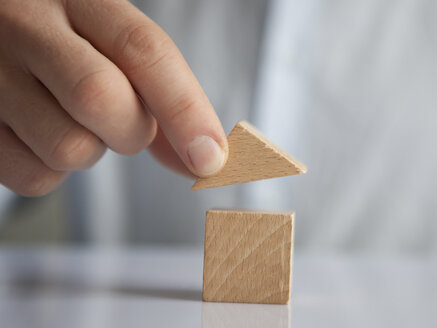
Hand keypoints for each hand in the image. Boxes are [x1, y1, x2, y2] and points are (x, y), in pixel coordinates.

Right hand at [0, 0, 227, 195]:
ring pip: (69, 148)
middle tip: (123, 126)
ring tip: (73, 122)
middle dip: (131, 131)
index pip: (144, 51)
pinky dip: (55, 171)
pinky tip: (44, 137)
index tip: (212, 157)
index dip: (185, 109)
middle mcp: (28, 26)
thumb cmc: (70, 48)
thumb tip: (204, 159)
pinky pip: (36, 177)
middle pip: (101, 98)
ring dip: (91, 151)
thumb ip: (160, 99)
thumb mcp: (113, 49)